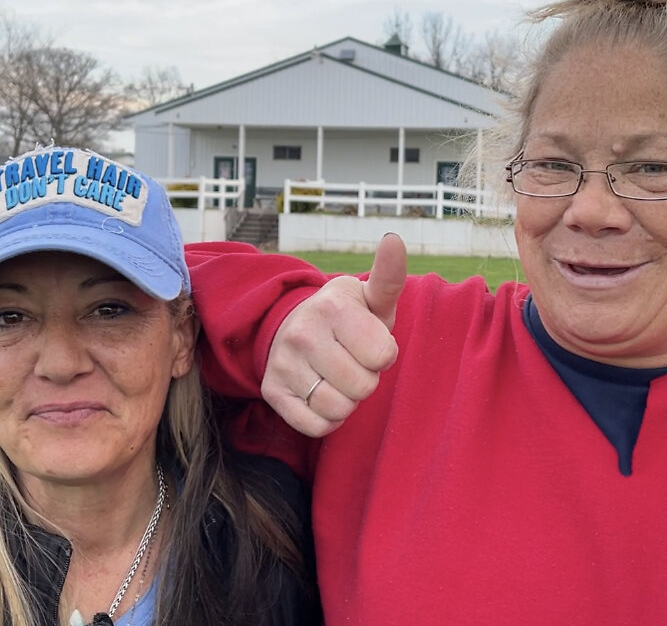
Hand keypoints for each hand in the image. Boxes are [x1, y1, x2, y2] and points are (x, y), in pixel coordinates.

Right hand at [260, 233, 406, 436]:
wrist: (294, 329)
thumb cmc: (347, 318)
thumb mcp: (371, 298)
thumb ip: (388, 276)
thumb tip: (394, 239)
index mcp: (332, 307)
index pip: (383, 357)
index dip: (383, 355)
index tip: (369, 343)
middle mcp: (302, 333)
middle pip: (363, 387)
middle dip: (366, 379)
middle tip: (352, 361)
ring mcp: (283, 363)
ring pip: (339, 409)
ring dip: (347, 401)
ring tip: (338, 377)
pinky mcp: (272, 392)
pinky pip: (316, 426)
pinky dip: (327, 420)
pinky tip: (322, 394)